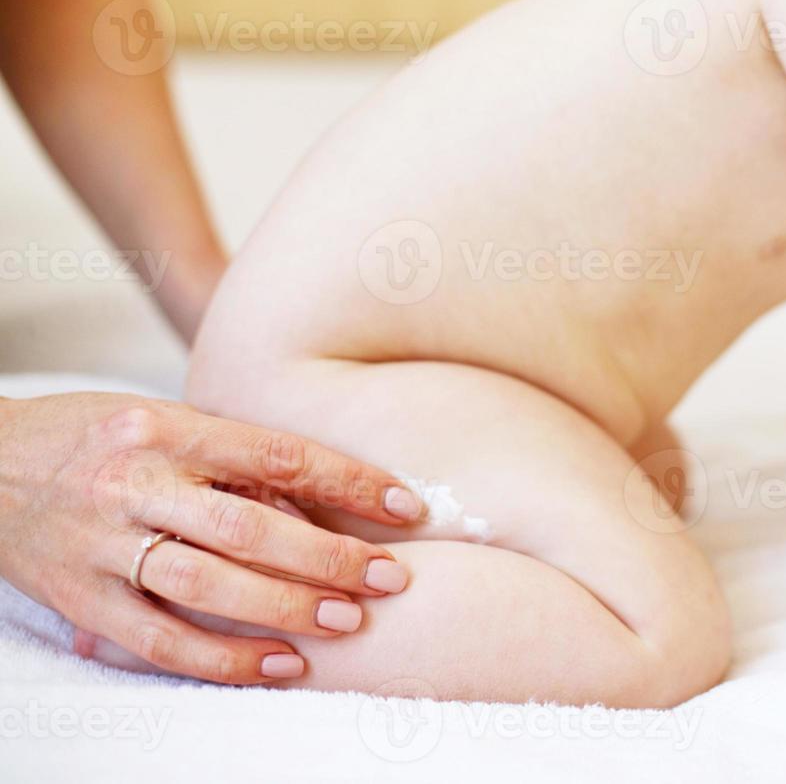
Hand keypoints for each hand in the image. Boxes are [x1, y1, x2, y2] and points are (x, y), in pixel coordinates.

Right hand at [0, 394, 424, 684]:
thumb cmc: (96, 438)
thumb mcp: (164, 422)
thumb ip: (233, 459)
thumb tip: (324, 505)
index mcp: (163, 427)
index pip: (273, 453)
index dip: (346, 481)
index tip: (405, 505)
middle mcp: (131, 481)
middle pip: (244, 525)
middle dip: (326, 557)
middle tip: (388, 579)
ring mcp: (101, 543)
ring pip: (204, 585)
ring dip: (284, 609)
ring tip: (347, 621)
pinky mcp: (79, 597)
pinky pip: (158, 639)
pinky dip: (223, 657)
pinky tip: (279, 664)